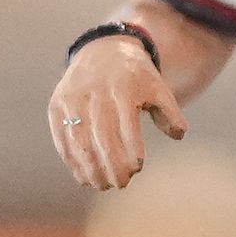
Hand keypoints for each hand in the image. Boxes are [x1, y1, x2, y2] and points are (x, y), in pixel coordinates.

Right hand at [49, 35, 184, 192]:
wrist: (103, 51)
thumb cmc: (136, 77)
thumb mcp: (157, 87)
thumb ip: (170, 112)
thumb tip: (179, 135)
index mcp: (122, 88)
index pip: (126, 125)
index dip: (131, 149)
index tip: (137, 169)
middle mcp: (94, 92)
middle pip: (100, 136)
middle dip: (110, 164)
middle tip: (120, 184)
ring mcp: (72, 99)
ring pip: (78, 140)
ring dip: (89, 167)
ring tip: (102, 185)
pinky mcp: (57, 105)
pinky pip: (62, 137)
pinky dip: (71, 160)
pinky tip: (83, 177)